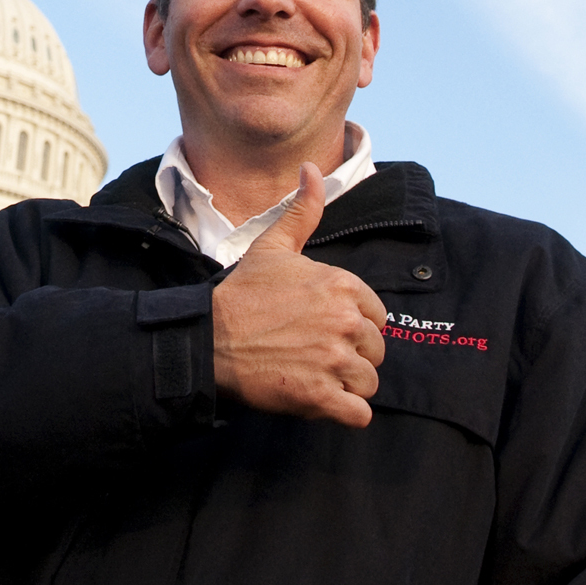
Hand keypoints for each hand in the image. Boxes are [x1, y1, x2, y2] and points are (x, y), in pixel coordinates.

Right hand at [212, 163, 386, 427]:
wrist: (208, 339)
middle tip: (314, 356)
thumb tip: (312, 169)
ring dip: (346, 387)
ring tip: (315, 378)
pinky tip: (321, 402)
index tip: (323, 330)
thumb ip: (303, 209)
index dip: (353, 326)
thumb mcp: (274, 246)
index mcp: (343, 286)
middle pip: (375, 351)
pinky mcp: (321, 396)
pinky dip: (345, 414)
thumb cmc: (242, 294)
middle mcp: (346, 322)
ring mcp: (334, 361)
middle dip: (351, 357)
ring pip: (368, 383)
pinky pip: (358, 414)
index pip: (377, 317)